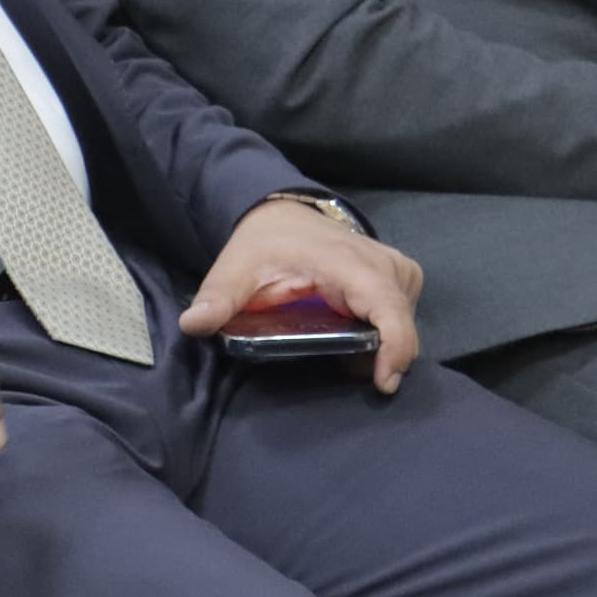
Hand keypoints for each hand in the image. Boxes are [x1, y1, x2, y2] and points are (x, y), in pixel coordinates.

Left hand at [176, 197, 422, 393]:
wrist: (284, 214)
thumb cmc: (265, 243)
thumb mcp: (236, 268)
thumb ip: (219, 298)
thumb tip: (193, 324)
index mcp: (348, 263)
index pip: (389, 310)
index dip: (395, 349)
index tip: (382, 382)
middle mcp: (382, 264)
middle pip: (401, 325)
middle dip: (379, 355)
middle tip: (340, 365)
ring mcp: (398, 269)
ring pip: (404, 322)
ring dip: (379, 344)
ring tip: (339, 344)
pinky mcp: (402, 275)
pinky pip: (403, 313)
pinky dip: (384, 331)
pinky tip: (353, 331)